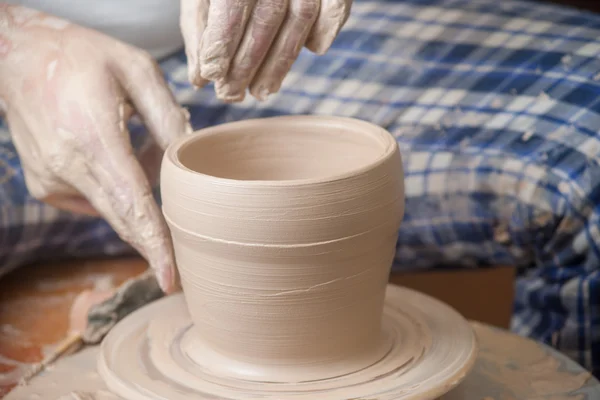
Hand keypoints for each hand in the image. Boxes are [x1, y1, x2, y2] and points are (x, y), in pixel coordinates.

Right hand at [0, 5, 191, 292]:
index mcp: (93, 137)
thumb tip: (189, 161)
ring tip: (132, 143)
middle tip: (183, 259)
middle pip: (122, 220)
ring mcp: (51, 182)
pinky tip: (111, 153)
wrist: (18, 57)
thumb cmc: (82, 57)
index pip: (131, 202)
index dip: (153, 242)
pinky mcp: (45, 187)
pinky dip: (115, 188)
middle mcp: (67, 168)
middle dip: (154, 242)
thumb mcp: (136, 69)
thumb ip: (168, 116)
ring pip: (113, 209)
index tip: (170, 277)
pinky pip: (94, 201)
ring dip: (137, 194)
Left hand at [181, 0, 351, 101]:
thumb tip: (199, 79)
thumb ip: (199, 29)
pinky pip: (335, 6)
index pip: (232, 5)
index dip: (222, 42)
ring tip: (261, 91)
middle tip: (232, 94)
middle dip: (248, 63)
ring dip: (280, 62)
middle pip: (267, 17)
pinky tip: (312, 50)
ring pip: (300, 17)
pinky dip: (325, 30)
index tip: (212, 74)